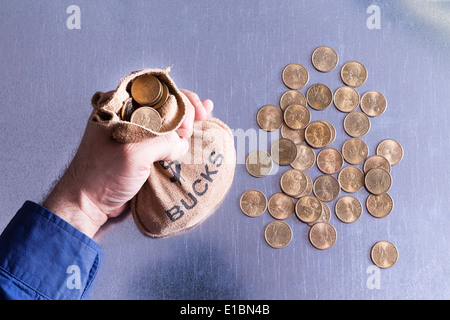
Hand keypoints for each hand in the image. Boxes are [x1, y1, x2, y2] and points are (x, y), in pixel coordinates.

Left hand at [43, 89, 212, 237]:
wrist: (88, 204)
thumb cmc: (102, 176)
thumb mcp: (133, 154)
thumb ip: (162, 142)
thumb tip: (181, 145)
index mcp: (119, 105)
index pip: (156, 90)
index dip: (179, 98)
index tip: (193, 116)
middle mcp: (128, 114)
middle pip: (166, 101)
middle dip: (186, 109)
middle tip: (193, 127)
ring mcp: (136, 131)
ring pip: (168, 118)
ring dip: (187, 119)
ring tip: (204, 120)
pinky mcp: (143, 148)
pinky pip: (166, 136)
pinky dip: (182, 134)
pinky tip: (196, 129)